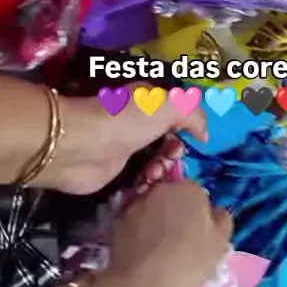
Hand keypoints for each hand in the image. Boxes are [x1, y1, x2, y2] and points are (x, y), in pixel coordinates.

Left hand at [39, 84, 207, 194]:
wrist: (82, 147)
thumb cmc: (126, 121)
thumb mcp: (168, 105)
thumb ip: (193, 113)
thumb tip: (204, 135)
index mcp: (148, 101)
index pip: (177, 115)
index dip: (189, 128)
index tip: (196, 142)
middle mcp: (137, 123)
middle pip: (169, 140)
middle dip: (176, 152)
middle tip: (173, 159)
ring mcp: (125, 148)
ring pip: (157, 161)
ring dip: (163, 169)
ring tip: (156, 174)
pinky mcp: (116, 171)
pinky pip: (142, 179)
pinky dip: (149, 183)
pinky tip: (148, 185)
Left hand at [98, 180, 232, 286]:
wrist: (142, 284)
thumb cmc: (188, 262)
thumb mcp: (220, 243)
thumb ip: (222, 219)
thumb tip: (215, 211)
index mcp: (190, 188)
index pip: (200, 194)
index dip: (201, 214)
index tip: (201, 234)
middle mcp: (162, 188)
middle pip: (175, 197)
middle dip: (179, 212)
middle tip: (182, 240)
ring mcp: (138, 202)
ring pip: (155, 207)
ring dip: (159, 220)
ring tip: (162, 247)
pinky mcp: (119, 218)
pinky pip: (138, 221)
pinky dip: (142, 230)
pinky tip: (145, 251)